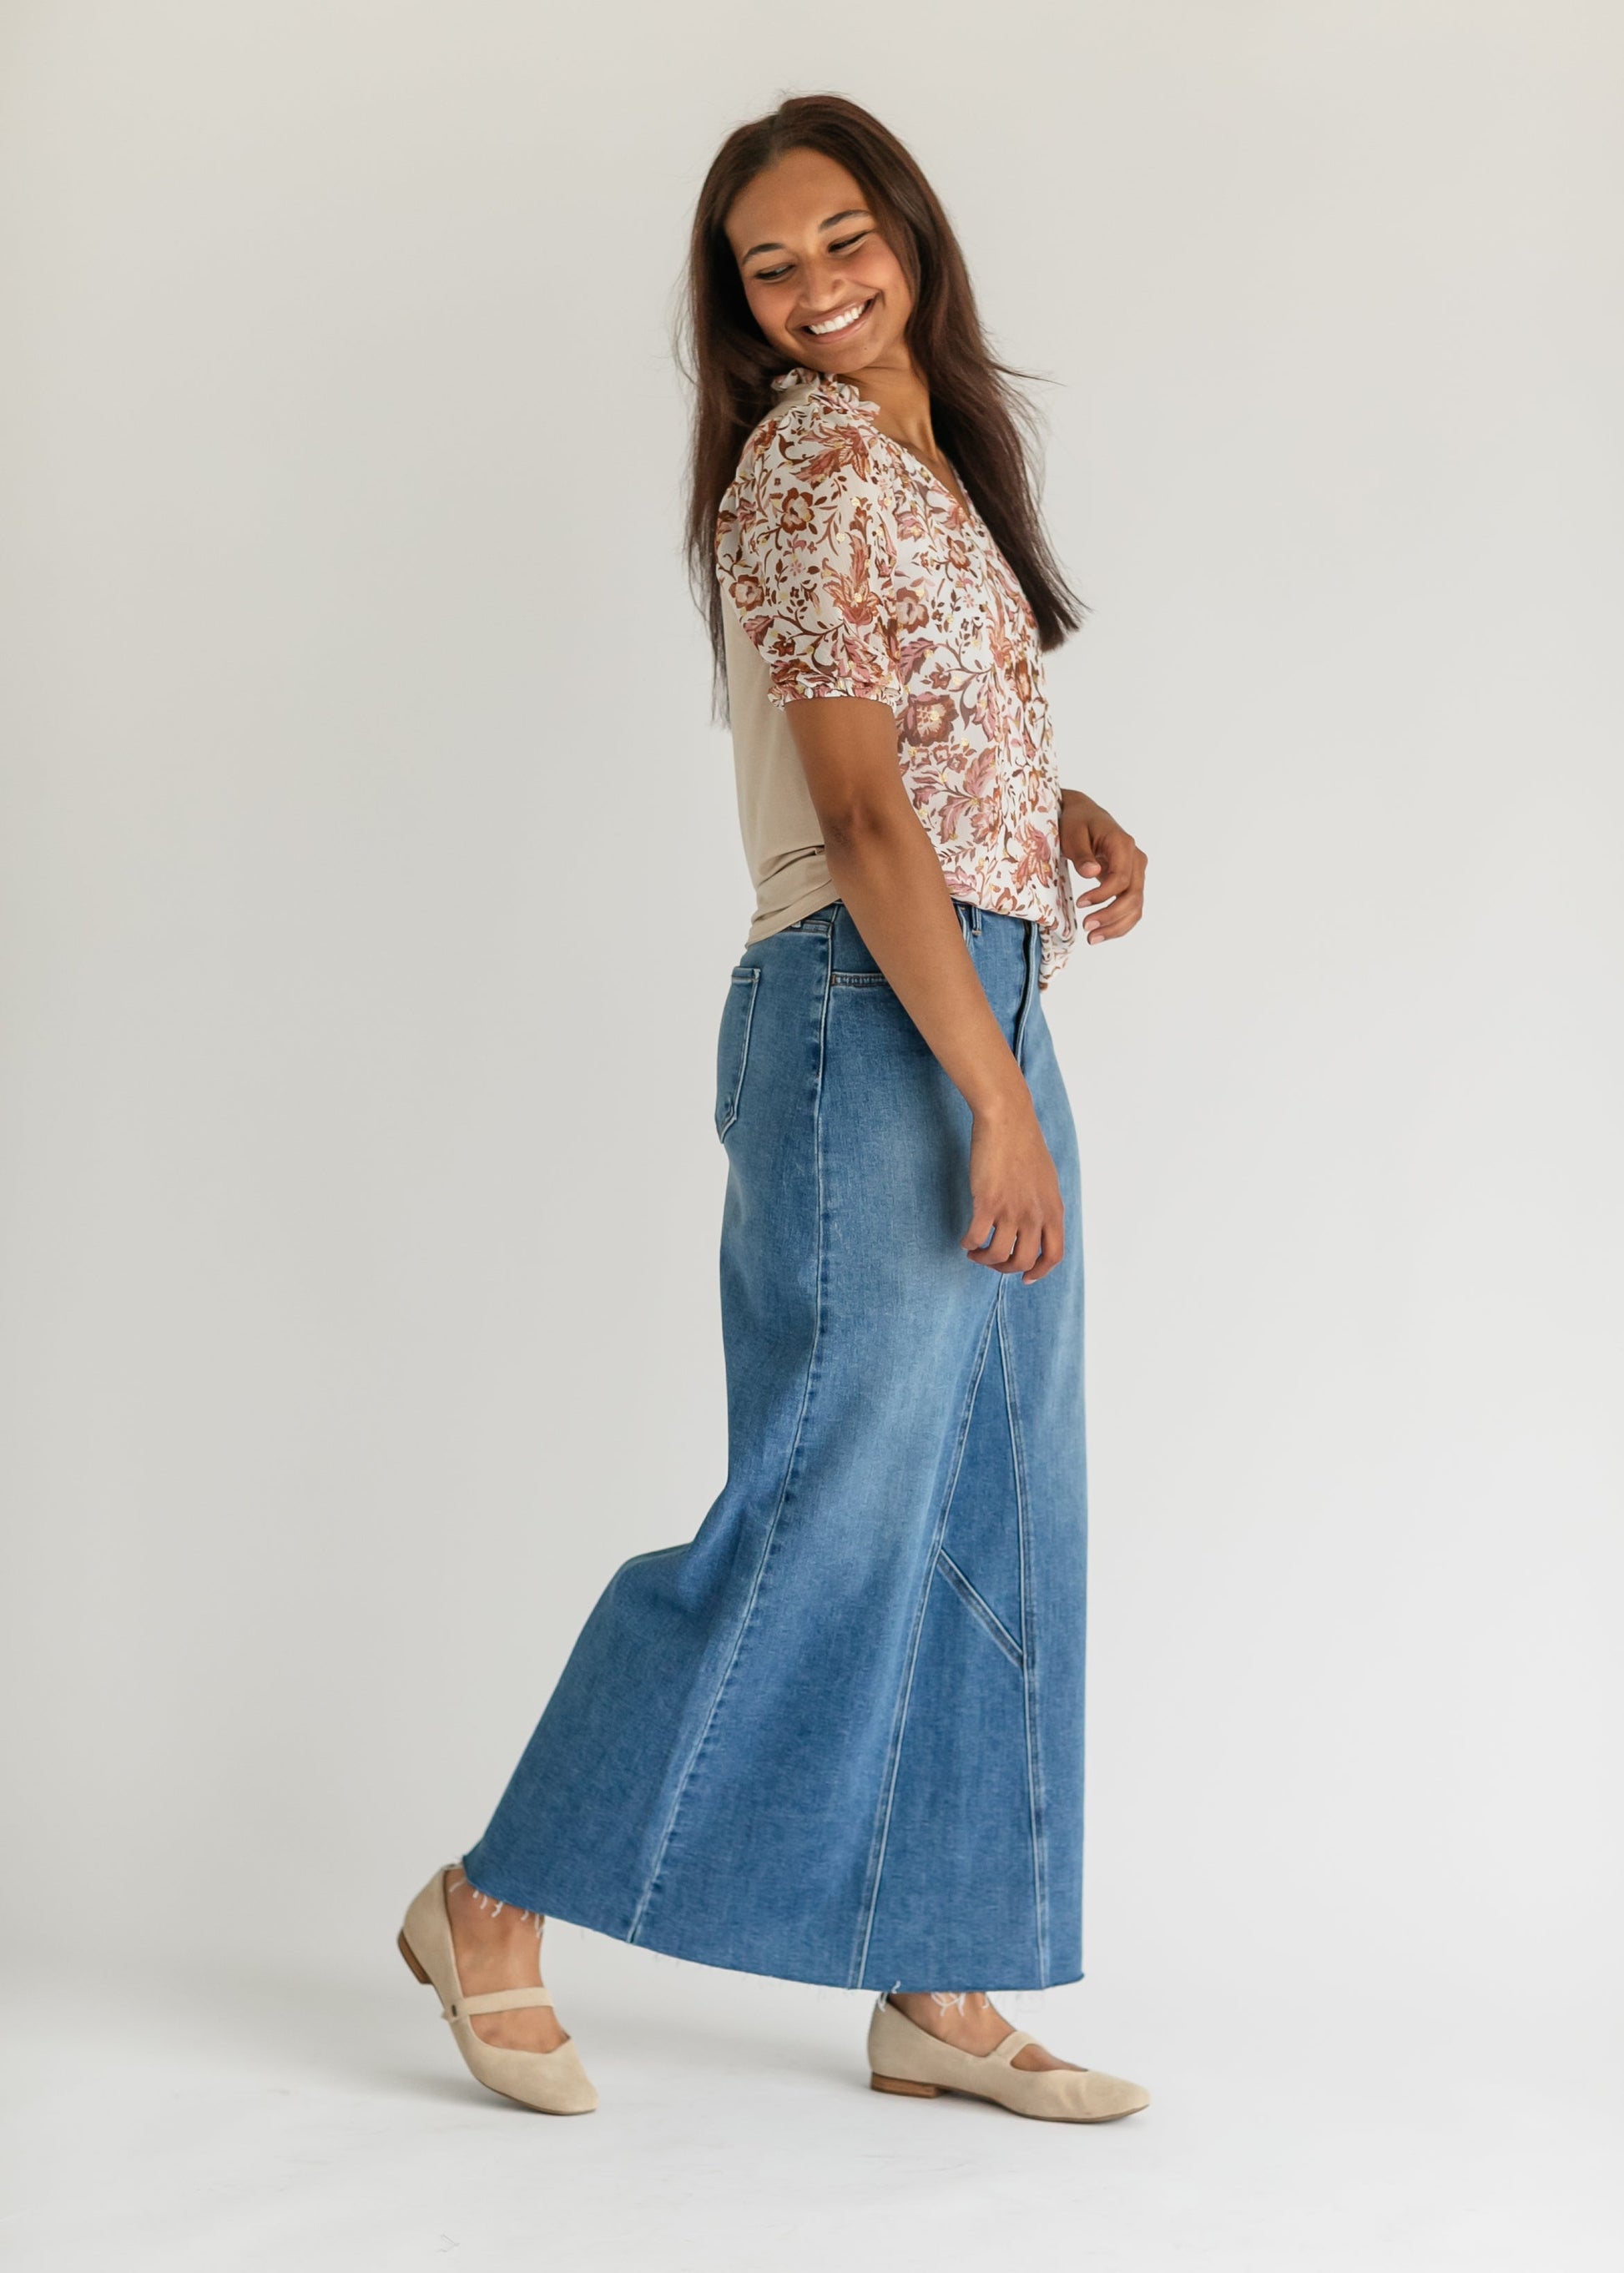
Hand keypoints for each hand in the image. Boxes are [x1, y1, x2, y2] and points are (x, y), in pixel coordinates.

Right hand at [962, 1100, 1065, 1283]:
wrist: (1008, 1121)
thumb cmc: (1025, 1145)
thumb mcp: (1046, 1181)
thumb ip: (1044, 1207)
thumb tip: (1038, 1226)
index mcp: (1053, 1211)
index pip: (1053, 1256)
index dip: (1039, 1272)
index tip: (1025, 1278)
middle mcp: (1035, 1215)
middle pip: (1024, 1261)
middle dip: (1006, 1268)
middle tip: (992, 1261)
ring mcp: (1012, 1210)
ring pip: (999, 1255)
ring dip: (984, 1260)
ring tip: (974, 1252)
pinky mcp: (988, 1202)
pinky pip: (975, 1237)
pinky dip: (968, 1244)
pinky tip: (965, 1239)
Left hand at [1060, 789, 1147, 944]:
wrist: (1084, 815)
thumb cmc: (1076, 822)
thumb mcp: (1073, 833)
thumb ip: (1083, 854)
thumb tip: (1092, 873)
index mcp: (1123, 845)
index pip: (1121, 878)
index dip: (1103, 895)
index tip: (1081, 903)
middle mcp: (1135, 859)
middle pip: (1133, 896)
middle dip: (1111, 916)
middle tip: (1087, 928)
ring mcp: (1136, 872)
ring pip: (1136, 906)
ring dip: (1116, 926)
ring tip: (1092, 938)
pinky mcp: (1130, 882)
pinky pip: (1132, 907)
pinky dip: (1120, 924)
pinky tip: (1101, 934)